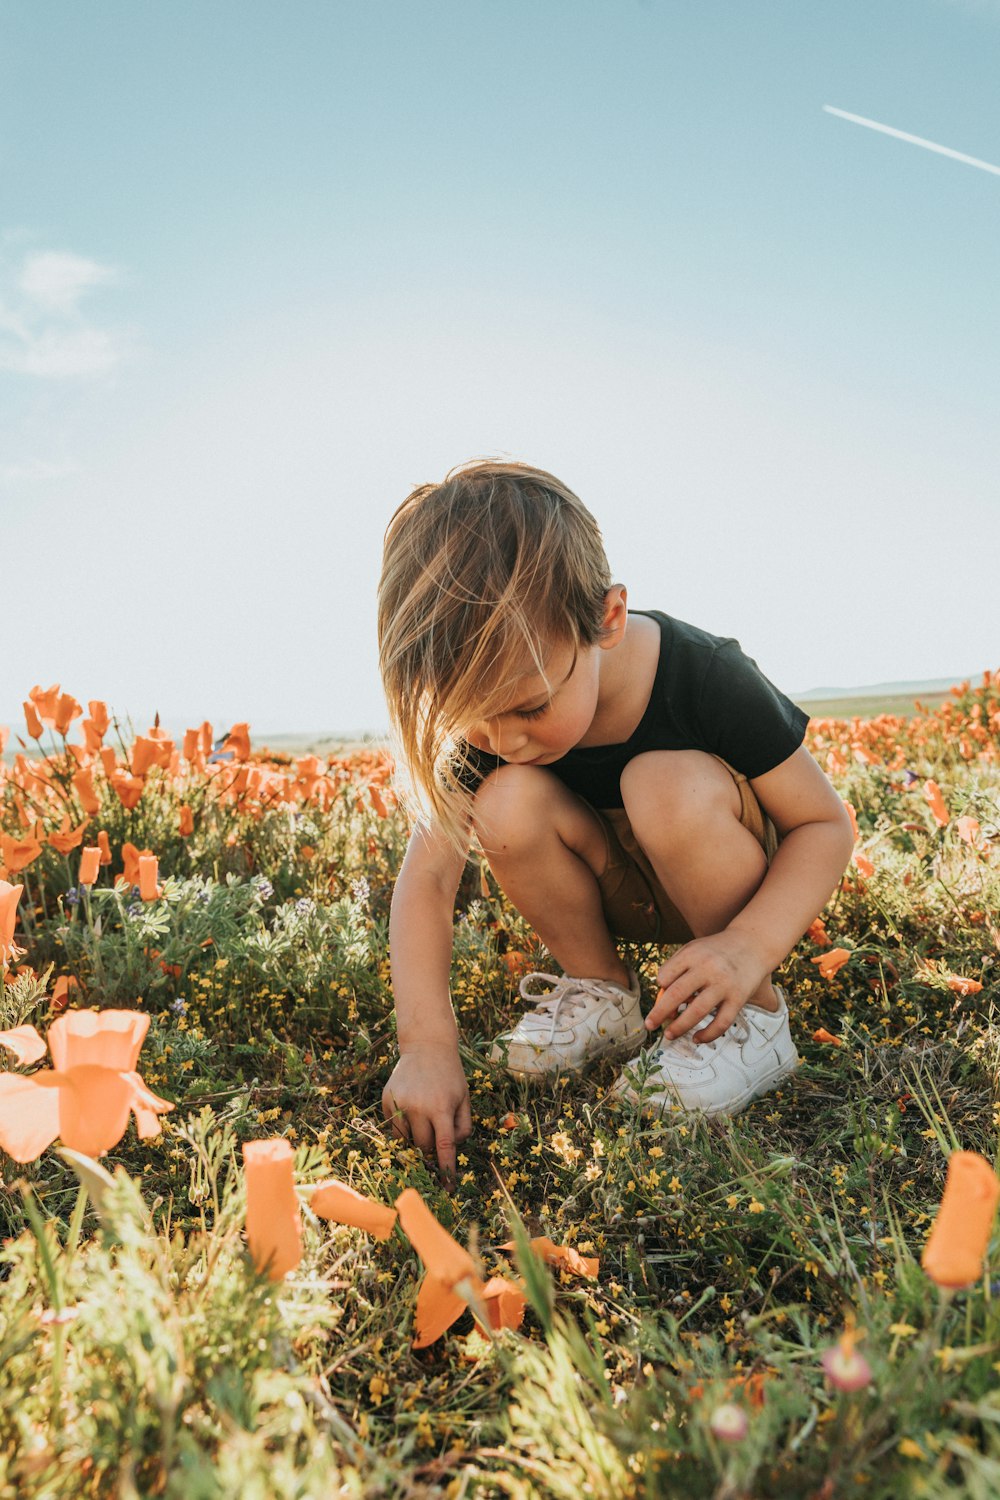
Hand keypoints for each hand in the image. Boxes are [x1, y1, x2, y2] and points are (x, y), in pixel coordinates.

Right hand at [381, 1047, 471, 1185]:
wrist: (426, 1047)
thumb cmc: (450, 1075)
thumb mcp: (464, 1097)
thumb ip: (463, 1126)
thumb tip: (451, 1149)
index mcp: (442, 1107)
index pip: (444, 1146)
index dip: (446, 1169)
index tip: (447, 1187)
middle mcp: (419, 1107)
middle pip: (423, 1146)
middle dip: (430, 1147)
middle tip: (435, 1133)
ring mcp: (400, 1103)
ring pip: (406, 1140)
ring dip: (415, 1139)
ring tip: (422, 1118)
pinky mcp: (387, 1100)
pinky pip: (393, 1128)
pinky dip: (402, 1128)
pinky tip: (410, 1110)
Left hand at [645, 930, 768, 1043]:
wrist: (753, 944)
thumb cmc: (716, 950)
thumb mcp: (693, 948)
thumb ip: (676, 967)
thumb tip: (661, 998)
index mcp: (692, 954)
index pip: (665, 975)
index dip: (659, 986)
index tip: (661, 992)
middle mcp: (707, 968)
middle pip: (677, 994)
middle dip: (659, 1013)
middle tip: (649, 1025)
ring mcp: (724, 984)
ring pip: (697, 1012)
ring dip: (679, 1027)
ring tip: (668, 1035)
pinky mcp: (738, 998)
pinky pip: (721, 1022)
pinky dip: (707, 1035)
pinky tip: (696, 1038)